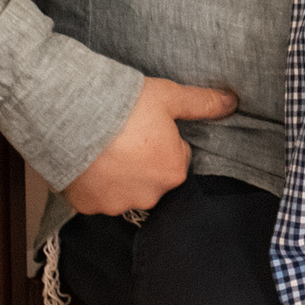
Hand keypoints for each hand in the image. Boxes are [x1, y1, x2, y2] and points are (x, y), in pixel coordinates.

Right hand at [62, 79, 236, 215]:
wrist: (72, 116)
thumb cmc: (124, 106)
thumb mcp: (169, 97)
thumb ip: (203, 103)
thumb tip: (232, 102)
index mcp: (173, 172)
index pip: (176, 158)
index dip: (162, 140)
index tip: (146, 127)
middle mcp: (149, 196)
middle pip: (151, 177)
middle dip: (141, 161)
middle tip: (124, 136)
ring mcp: (117, 204)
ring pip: (124, 189)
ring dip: (118, 175)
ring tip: (103, 147)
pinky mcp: (88, 207)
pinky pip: (96, 197)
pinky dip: (93, 184)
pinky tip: (87, 161)